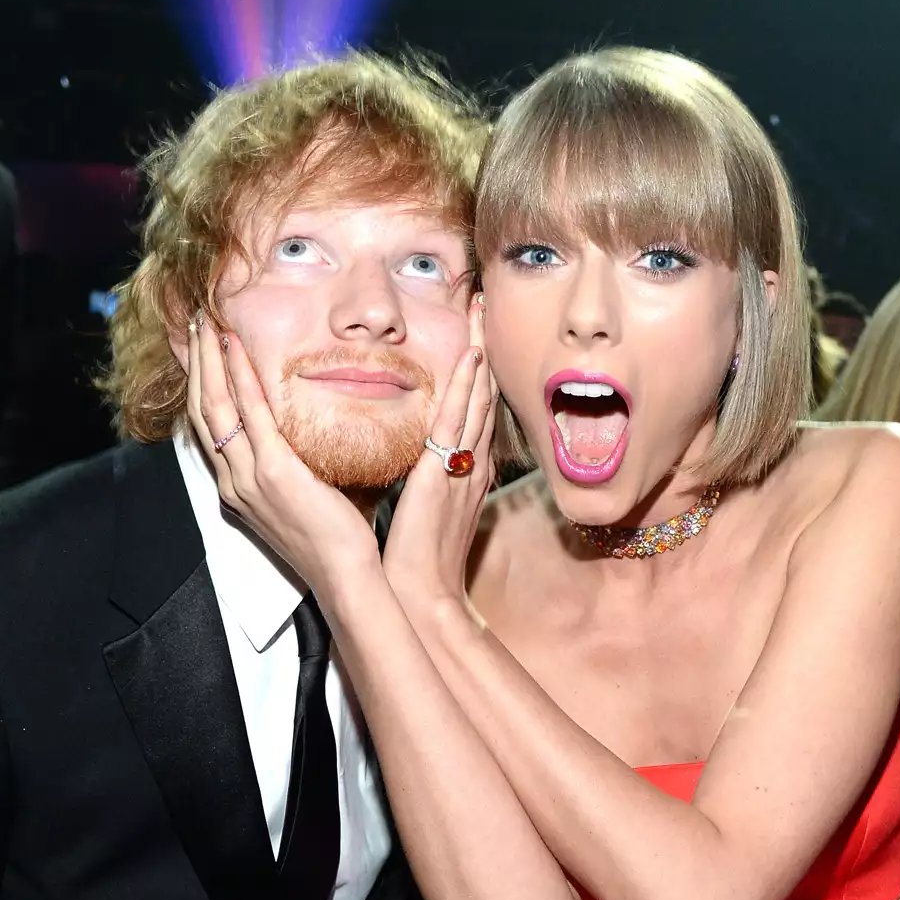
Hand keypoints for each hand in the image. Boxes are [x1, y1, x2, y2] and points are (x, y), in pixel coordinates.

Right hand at [187, 316, 379, 594]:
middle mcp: (235, 482)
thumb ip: (303, 462)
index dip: (199, 385)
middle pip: (202, 411)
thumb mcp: (310, 495)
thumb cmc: (338, 540)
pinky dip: (240, 377)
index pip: (208, 428)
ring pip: (216, 407)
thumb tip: (320, 427)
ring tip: (206, 321)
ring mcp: (250, 478)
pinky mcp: (274, 473)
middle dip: (196, 363)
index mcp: (239, 489)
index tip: (198, 349)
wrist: (345, 576)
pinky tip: (235, 347)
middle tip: (195, 322)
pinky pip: (251, 414)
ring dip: (209, 359)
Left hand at [382, 295, 496, 608]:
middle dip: (485, 351)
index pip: (474, 413)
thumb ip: (425, 482)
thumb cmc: (416, 561)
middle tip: (484, 306)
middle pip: (483, 397)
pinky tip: (471, 356)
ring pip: (476, 400)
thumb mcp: (424, 511)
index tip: (474, 336)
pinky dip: (467, 387)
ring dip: (479, 354)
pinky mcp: (444, 474)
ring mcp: (462, 467)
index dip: (477, 374)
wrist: (420, 593)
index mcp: (464, 473)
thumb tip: (415, 463)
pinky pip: (459, 422)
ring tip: (481, 313)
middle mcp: (470, 465)